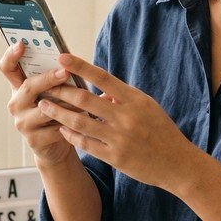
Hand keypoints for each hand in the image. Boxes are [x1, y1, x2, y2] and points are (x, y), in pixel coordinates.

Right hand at [0, 41, 86, 167]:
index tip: (21, 44)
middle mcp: (16, 104)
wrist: (57, 146)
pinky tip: (85, 119)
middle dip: (48, 78)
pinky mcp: (34, 140)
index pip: (7, 68)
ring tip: (84, 98)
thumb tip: (71, 59)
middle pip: (28, 86)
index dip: (11, 55)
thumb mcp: (55, 92)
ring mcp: (23, 123)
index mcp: (19, 87)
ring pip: (45, 109)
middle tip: (65, 72)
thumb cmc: (59, 110)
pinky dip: (72, 122)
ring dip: (66, 102)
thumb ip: (57, 77)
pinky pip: (56, 128)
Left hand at [38, 52, 197, 190]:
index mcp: (135, 99)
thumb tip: (98, 92)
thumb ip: (122, 98)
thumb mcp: (147, 107)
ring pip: (80, 122)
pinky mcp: (115, 157)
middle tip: (44, 86)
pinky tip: (61, 129)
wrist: (177, 163)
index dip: (81, 66)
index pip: (103, 77)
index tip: (62, 57)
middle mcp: (126, 117)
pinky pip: (86, 143)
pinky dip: (71, 135)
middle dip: (61, 91)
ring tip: (44, 106)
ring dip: (59, 113)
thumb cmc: (161, 131)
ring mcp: (120, 138)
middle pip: (85, 100)